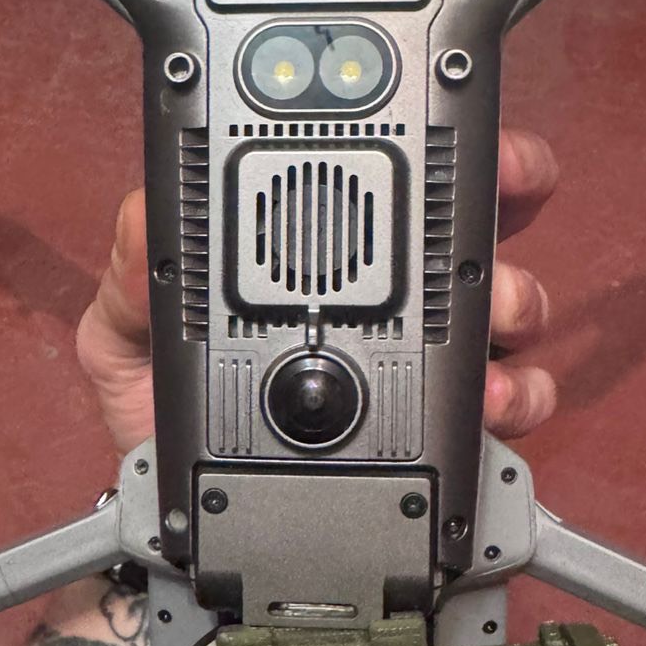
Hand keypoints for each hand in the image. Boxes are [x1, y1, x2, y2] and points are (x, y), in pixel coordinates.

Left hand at [77, 128, 557, 454]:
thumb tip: (145, 214)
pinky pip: (514, 398)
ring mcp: (428, 360)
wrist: (188, 517)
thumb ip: (133, 272)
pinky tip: (489, 400)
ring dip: (514, 299)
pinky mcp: (451, 429)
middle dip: (502, 204)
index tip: (456, 128)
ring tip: (489, 319)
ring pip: (508, 303)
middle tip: (486, 219)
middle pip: (473, 223)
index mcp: (311, 259)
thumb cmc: (159, 418)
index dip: (430, 138)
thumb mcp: (125, 335)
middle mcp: (383, 297)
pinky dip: (520, 392)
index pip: (377, 178)